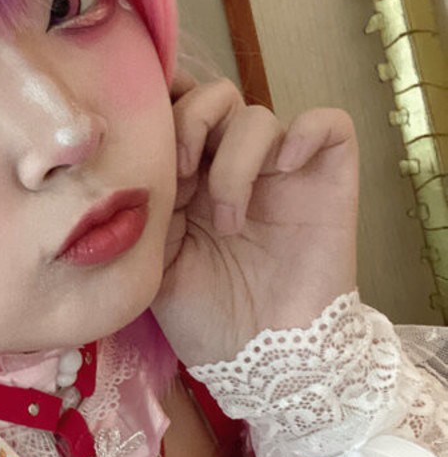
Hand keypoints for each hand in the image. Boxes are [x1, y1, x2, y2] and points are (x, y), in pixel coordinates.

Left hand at [151, 74, 359, 366]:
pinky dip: (306, 132)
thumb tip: (127, 162)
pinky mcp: (326, 179)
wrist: (262, 359)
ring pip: (258, 115)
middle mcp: (232, 164)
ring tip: (228, 219)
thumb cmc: (204, 316)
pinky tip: (284, 170)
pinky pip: (328, 123)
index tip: (142, 145)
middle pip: (214, 97)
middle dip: (191, 123)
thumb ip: (142, 207)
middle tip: (181, 173)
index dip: (159, 111)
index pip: (175, 109)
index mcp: (187, 177)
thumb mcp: (151, 262)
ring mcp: (280, 170)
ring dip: (235, 160)